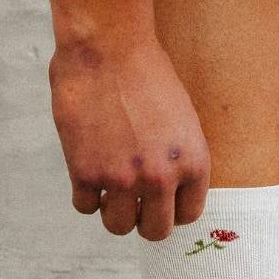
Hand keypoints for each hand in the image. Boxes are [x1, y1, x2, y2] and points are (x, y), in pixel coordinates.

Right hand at [48, 38, 208, 238]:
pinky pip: (85, 207)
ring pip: (118, 227)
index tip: (160, 203)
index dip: (172, 211)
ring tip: (109, 191)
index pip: (188, 215)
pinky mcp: (86, 173)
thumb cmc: (146, 72)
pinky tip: (87, 175)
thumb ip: (178, 157)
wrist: (108, 47)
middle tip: (133, 204)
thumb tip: (169, 188)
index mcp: (194, 163)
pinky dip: (85, 196)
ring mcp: (123, 179)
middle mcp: (162, 178)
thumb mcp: (182, 117)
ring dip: (113, 212)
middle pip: (155, 231)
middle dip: (143, 220)